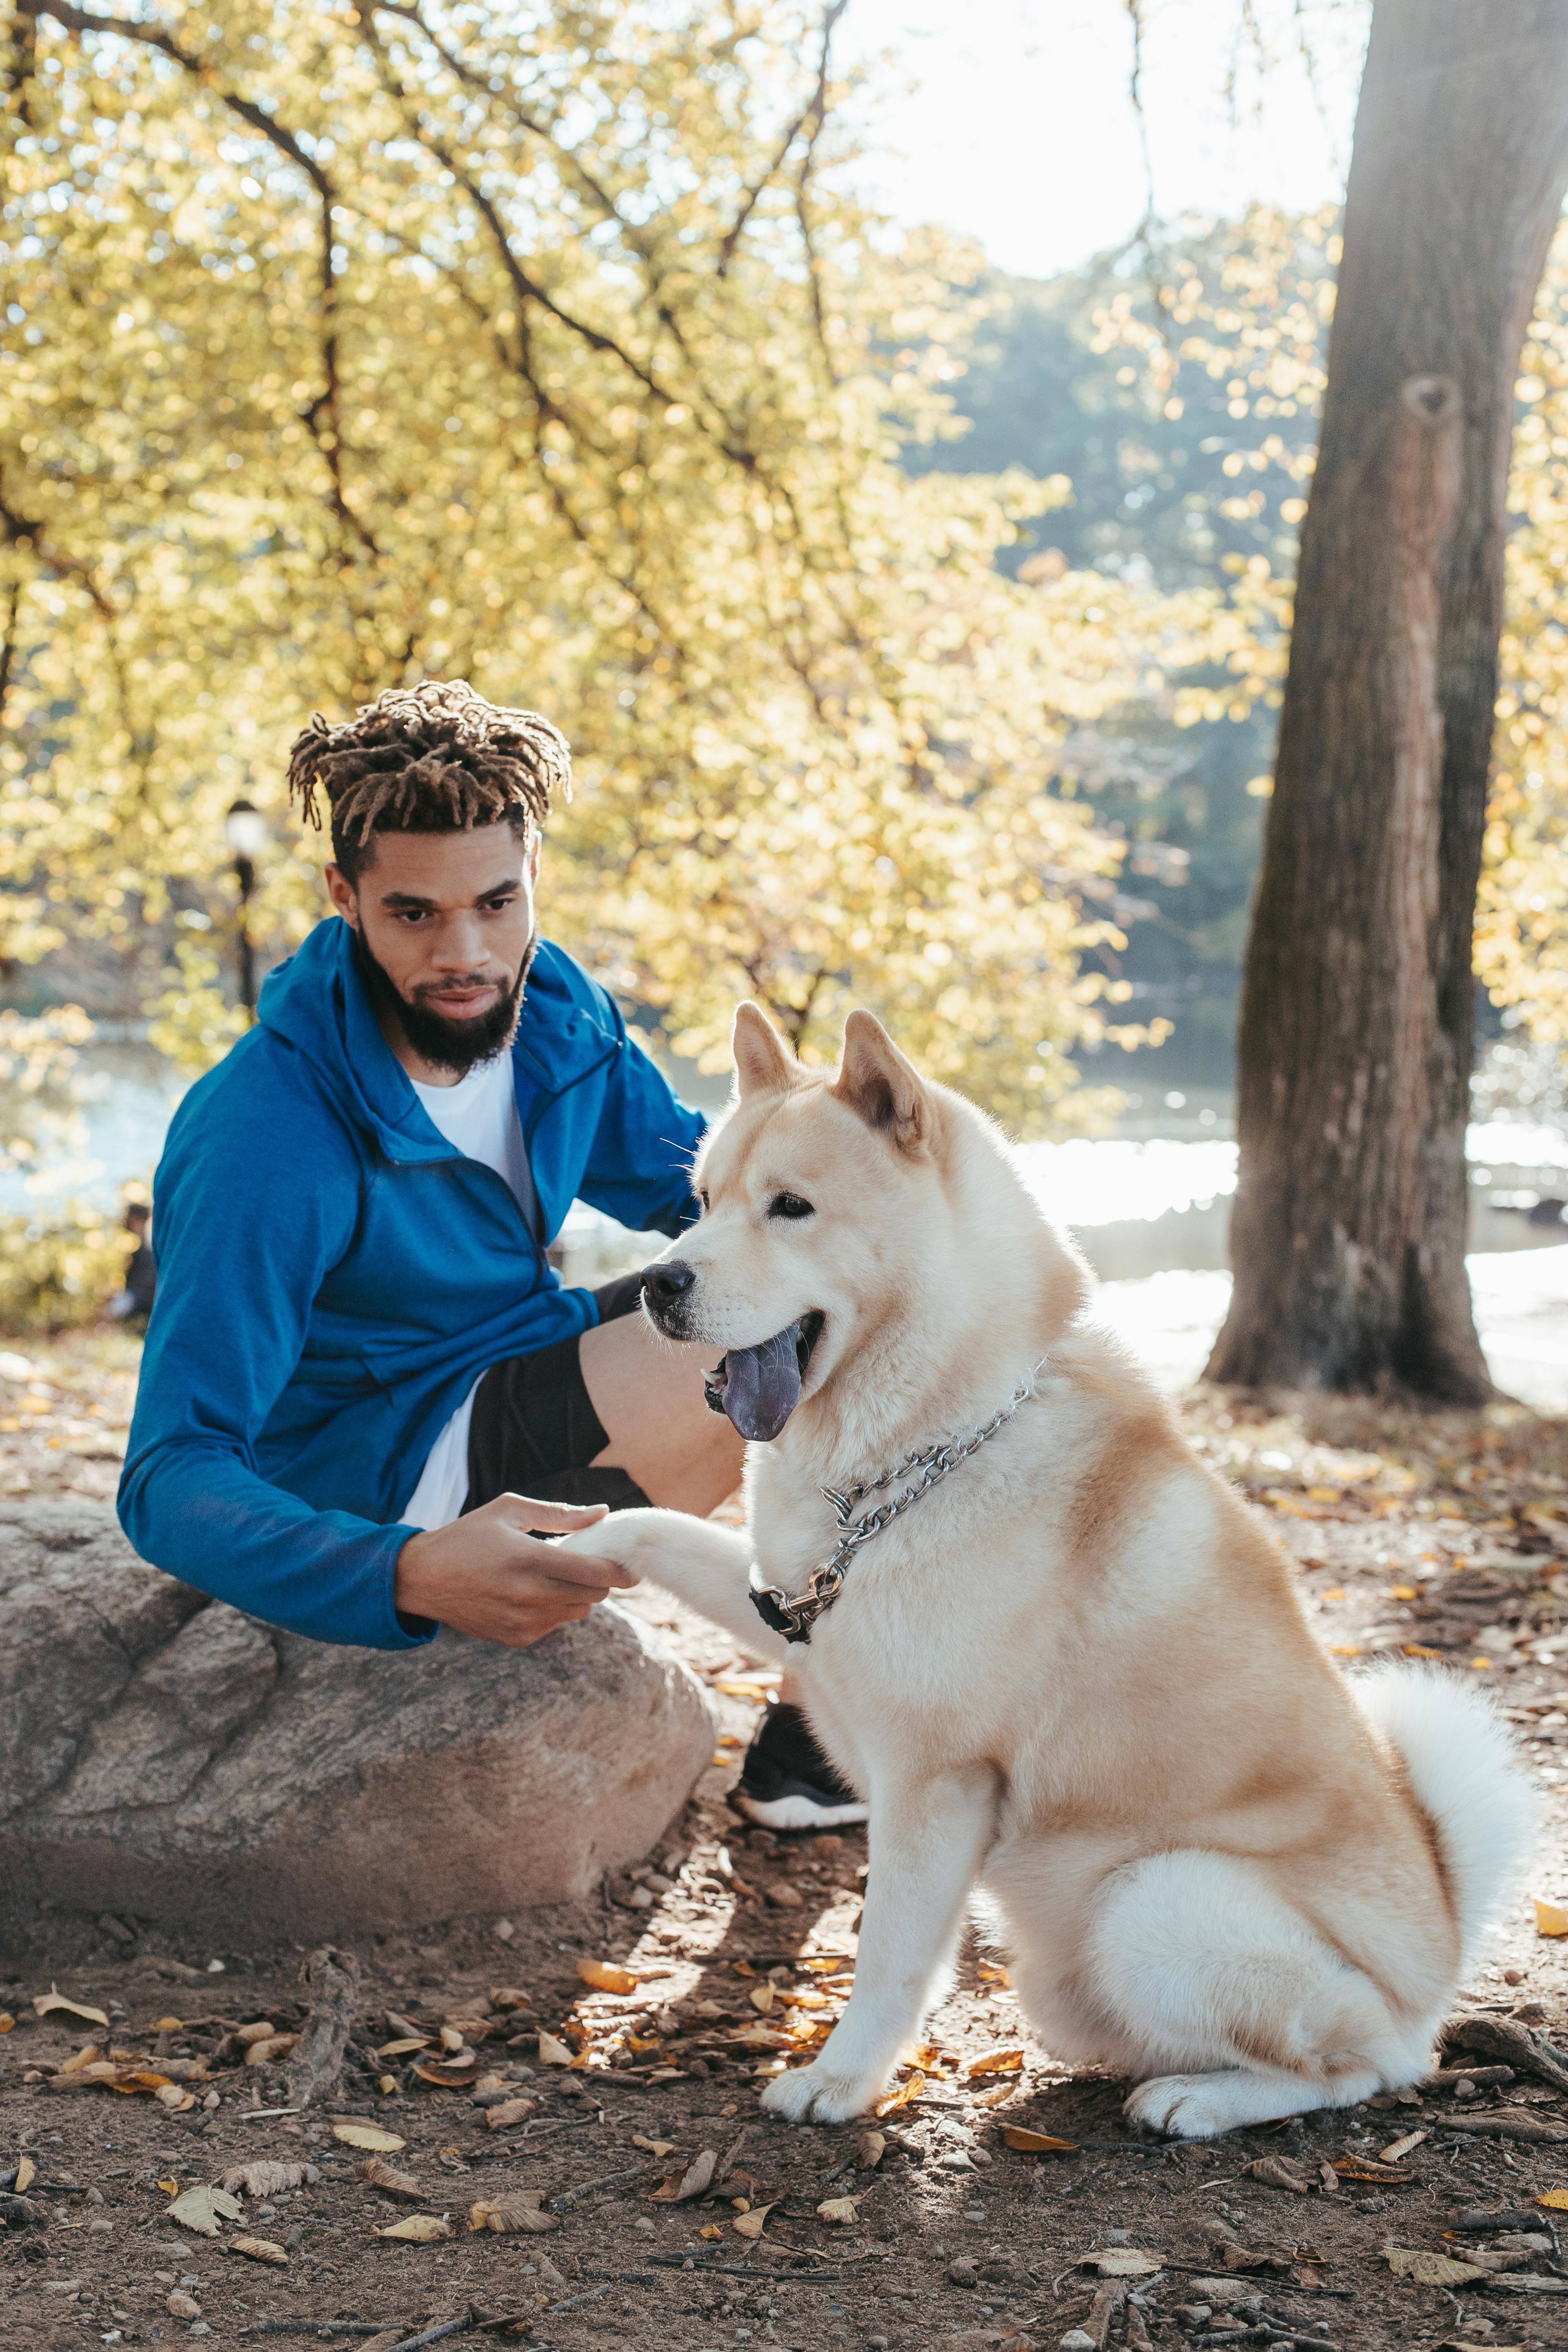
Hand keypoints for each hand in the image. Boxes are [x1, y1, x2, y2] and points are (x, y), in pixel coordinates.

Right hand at [394, 1494, 637, 1646]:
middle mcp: (528, 1595)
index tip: (630, 1563)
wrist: (423, 1578)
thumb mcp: (509, 1511)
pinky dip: (553, 1609)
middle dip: (598, 1579)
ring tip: (551, 1575)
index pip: (596, 1573)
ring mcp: (522, 1622)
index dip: (621, 1569)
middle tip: (586, 1563)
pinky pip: (554, 1625)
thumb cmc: (468, 1536)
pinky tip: (530, 1593)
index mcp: (529, 1559)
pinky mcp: (515, 1638)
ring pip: (577, 1612)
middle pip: (593, 1595)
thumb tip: (603, 1512)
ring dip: (576, 1594)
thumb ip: (560, 1514)